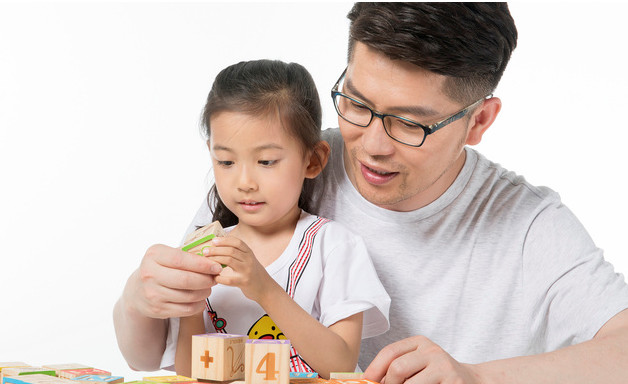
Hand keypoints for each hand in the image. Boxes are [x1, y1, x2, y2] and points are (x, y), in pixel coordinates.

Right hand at [123, 244, 222, 318]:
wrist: (137, 291)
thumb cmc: (159, 268)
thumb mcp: (166, 255)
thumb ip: (187, 254)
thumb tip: (213, 257)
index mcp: (153, 255)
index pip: (181, 259)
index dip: (202, 264)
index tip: (216, 267)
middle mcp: (149, 274)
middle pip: (186, 280)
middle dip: (206, 280)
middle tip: (215, 278)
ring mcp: (152, 294)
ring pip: (188, 296)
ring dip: (204, 292)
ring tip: (208, 287)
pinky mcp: (158, 310)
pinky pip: (186, 309)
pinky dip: (199, 304)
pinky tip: (201, 298)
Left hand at [202, 236, 274, 302]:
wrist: (265, 288)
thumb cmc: (254, 273)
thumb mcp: (248, 260)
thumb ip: (237, 254)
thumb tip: (218, 247)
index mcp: (249, 253)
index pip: (237, 242)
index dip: (224, 240)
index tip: (214, 240)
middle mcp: (249, 260)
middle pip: (231, 250)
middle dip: (216, 250)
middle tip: (206, 251)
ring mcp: (247, 271)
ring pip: (229, 261)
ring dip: (216, 260)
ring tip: (207, 261)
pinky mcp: (244, 282)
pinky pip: (229, 279)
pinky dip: (220, 278)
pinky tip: (214, 277)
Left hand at [363, 336, 481, 383]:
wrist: (473, 381)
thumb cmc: (437, 375)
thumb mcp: (419, 363)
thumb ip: (398, 367)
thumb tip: (370, 380)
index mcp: (420, 342)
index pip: (390, 352)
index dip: (374, 369)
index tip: (366, 381)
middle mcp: (433, 351)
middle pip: (397, 368)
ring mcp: (444, 367)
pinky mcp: (453, 383)